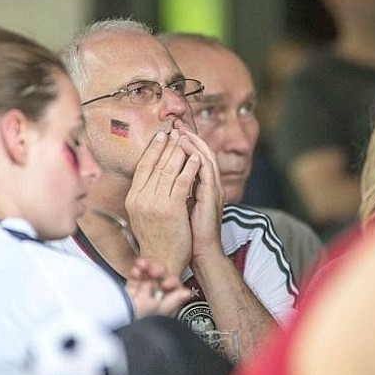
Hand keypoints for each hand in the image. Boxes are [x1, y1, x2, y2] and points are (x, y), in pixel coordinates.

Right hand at [125, 129, 200, 274]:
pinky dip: (190, 167)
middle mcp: (141, 199)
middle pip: (155, 164)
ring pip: (168, 169)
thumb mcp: (141, 214)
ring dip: (179, 151)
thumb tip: (149, 176)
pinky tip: (196, 158)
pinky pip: (182, 181)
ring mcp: (155, 203)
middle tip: (176, 132)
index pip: (142, 166)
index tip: (161, 136)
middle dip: (167, 145)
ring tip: (186, 139)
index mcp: (133, 198)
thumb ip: (144, 195)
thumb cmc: (156, 239)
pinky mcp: (171, 209)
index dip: (152, 149)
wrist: (162, 261)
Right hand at [125, 257, 191, 316]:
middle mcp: (152, 306)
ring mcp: (139, 300)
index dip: (170, 283)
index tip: (166, 281)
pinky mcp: (127, 295)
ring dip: (146, 270)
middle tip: (155, 270)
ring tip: (142, 264)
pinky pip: (134, 281)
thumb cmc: (135, 319)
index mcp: (163, 312)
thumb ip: (174, 300)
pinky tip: (135, 270)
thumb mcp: (158, 309)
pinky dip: (135, 273)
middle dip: (158, 274)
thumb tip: (187, 293)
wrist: (113, 318)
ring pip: (147, 280)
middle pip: (159, 284)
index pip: (172, 294)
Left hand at [174, 121, 224, 260]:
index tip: (169, 132)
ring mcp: (213, 188)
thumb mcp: (178, 206)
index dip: (183, 144)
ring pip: (205, 157)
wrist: (199, 252)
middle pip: (200, 152)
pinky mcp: (213, 195)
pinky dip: (197, 155)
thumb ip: (175, 191)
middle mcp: (209, 184)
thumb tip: (161, 181)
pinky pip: (206, 169)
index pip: (193, 158)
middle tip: (175, 122)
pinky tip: (186, 146)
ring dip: (193, 141)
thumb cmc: (187, 233)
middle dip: (188, 136)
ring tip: (179, 129)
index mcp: (201, 187)